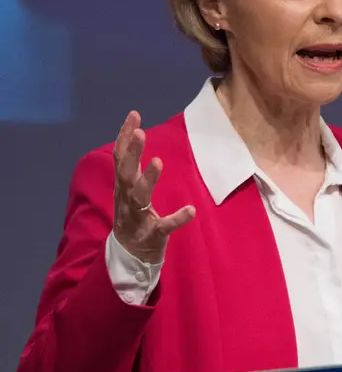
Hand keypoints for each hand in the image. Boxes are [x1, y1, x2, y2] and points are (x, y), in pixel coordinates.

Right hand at [112, 111, 194, 263]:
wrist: (129, 257)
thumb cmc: (132, 217)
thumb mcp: (128, 189)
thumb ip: (132, 166)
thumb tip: (133, 134)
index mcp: (123, 187)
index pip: (120, 158)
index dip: (124, 136)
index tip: (134, 115)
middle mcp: (126, 199)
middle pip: (125, 173)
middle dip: (132, 153)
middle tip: (140, 132)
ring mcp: (138, 217)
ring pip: (140, 197)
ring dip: (148, 179)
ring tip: (159, 161)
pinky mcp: (152, 234)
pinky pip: (164, 226)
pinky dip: (177, 218)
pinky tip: (190, 210)